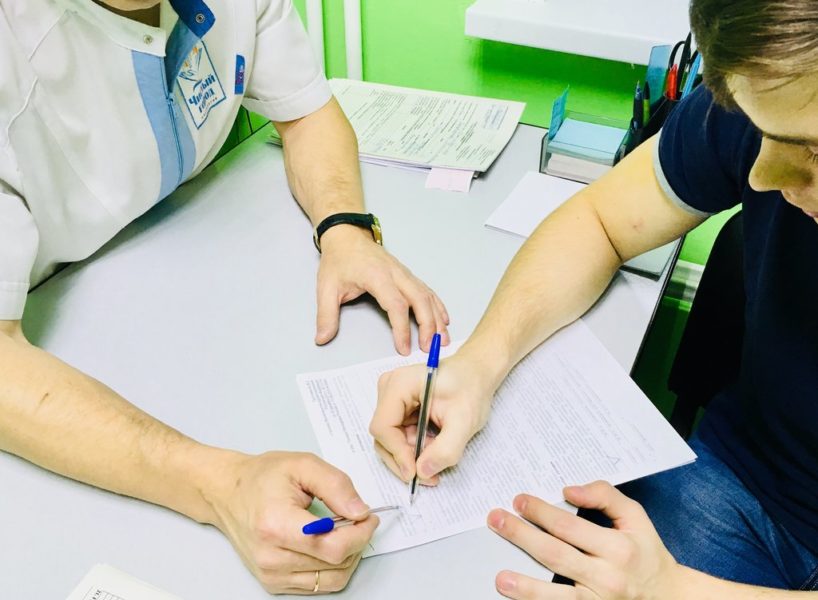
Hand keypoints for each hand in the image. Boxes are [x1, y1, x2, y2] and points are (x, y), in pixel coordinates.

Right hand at [206, 451, 378, 594]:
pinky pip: (318, 586)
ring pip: (332, 579)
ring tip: (344, 531)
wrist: (228, 493)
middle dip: (357, 541)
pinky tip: (329, 544)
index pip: (333, 546)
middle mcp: (271, 556)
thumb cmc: (262, 478)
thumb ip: (336, 486)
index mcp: (276, 524)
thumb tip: (360, 512)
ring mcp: (271, 574)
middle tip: (359, 519)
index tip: (368, 517)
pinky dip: (333, 567)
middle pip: (336, 563)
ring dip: (348, 556)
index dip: (360, 533)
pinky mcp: (273, 583)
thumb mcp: (303, 465)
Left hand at [315, 225, 448, 354]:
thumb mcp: (326, 287)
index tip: (404, 348)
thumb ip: (326, 315)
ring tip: (443, 340)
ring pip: (427, 296)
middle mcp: (396, 274)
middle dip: (427, 326)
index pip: (396, 305)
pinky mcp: (408, 275)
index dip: (402, 329)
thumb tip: (322, 338)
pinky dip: (438, 306)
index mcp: (377, 276)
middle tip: (429, 349)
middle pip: (420, 300)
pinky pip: (428, 291)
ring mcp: (404, 273)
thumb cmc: (339, 260)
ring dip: (437, 318)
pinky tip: (443, 320)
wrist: (346, 236)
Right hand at [369, 352, 494, 484]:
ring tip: (438, 456)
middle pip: (383, 436)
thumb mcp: (465, 421)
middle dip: (405, 460)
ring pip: (390, 440)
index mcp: (400, 384)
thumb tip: (422, 472)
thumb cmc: (471, 388)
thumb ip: (446, 449)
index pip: (383, 427)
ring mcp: (391, 399)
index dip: (397, 453)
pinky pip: (398, 437)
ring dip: (411, 456)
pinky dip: (414, 449)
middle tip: (430, 476)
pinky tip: (434, 446)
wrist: (475, 375)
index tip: (416, 473)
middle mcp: (389, 389)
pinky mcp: (398, 408)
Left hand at [487, 482, 681, 599]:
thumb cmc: (645, 552)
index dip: (540, 512)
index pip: (569, 527)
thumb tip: (569, 491)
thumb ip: (605, 496)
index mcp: (618, 548)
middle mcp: (608, 577)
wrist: (669, 596)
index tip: (518, 501)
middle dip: (521, 537)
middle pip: (555, 556)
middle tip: (496, 521)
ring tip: (501, 578)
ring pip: (557, 596)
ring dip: (526, 587)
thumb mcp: (635, 517)